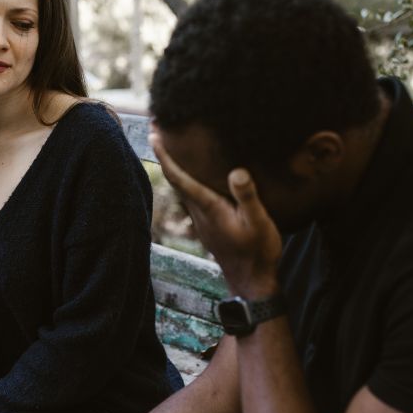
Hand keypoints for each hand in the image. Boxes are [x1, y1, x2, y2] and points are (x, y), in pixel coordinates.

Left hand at [149, 131, 282, 297]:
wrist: (252, 282)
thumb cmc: (258, 252)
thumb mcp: (259, 222)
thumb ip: (247, 197)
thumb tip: (237, 171)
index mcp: (209, 207)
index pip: (180, 178)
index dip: (165, 155)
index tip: (153, 135)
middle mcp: (200, 212)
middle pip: (175, 179)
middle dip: (164, 154)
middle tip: (156, 129)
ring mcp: (202, 220)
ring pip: (182, 188)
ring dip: (174, 167)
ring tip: (170, 145)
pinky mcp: (209, 224)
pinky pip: (192, 196)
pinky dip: (185, 180)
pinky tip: (192, 174)